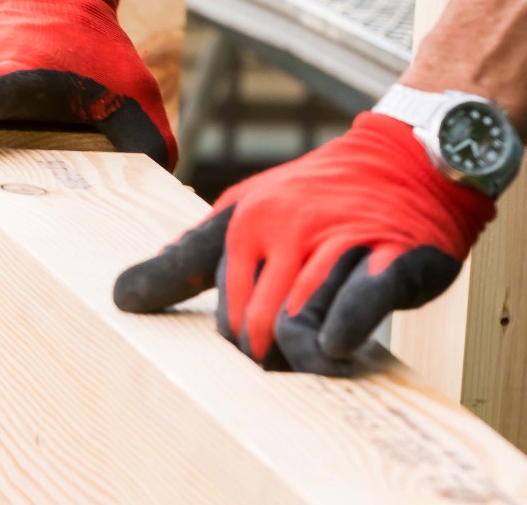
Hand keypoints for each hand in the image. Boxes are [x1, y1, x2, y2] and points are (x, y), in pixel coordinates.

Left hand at [114, 113, 495, 373]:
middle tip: (280, 372)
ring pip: (298, 320)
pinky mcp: (393, 258)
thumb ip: (190, 255)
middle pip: (255, 322)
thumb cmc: (317, 195)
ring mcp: (340, 242)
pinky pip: (359, 303)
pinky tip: (336, 345)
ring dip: (301, 356)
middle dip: (264, 358)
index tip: (244, 361)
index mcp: (246, 221)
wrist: (406, 158)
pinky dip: (342, 332)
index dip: (233, 343)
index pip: (223, 305)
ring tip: (311, 363)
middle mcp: (288, 228)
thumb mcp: (244, 211)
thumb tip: (124, 295)